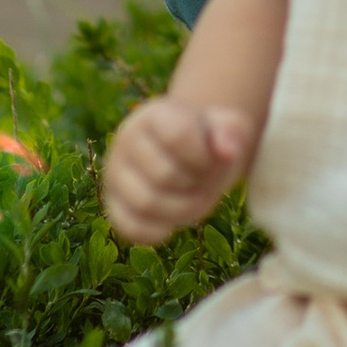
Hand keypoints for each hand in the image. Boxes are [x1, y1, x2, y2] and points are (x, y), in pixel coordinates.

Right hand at [101, 95, 256, 243]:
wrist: (185, 153)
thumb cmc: (207, 140)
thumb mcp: (226, 126)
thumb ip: (232, 131)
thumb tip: (229, 151)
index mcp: (153, 115)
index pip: (178, 135)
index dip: (204, 156)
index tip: (212, 158)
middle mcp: (125, 141)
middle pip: (164, 174)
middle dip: (197, 186)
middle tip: (206, 182)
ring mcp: (116, 175)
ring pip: (146, 203)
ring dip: (182, 211)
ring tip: (195, 201)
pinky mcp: (114, 206)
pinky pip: (130, 228)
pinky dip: (158, 231)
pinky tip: (173, 222)